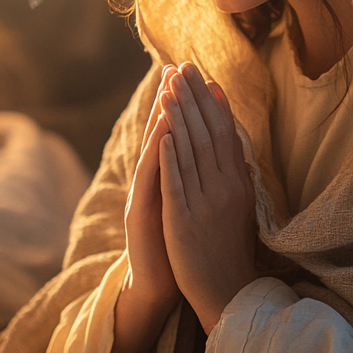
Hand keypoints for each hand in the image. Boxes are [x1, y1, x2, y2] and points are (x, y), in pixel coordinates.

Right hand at [112, 67, 179, 352]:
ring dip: (159, 121)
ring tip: (169, 92)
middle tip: (173, 68)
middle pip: (158, 134)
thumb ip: (191, 174)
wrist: (161, 284)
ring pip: (152, 152)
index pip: (173, 133)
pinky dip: (157, 158)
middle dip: (167, 100)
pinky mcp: (142, 215)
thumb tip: (210, 147)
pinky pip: (150, 182)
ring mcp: (144, 197)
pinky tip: (163, 138)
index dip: (181, 103)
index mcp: (165, 178)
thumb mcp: (187, 202)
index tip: (189, 73)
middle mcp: (151, 182)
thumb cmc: (178, 243)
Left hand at [160, 64, 256, 333]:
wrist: (226, 293)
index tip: (206, 76)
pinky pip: (177, 184)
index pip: (226, 135)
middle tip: (184, 67)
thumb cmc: (229, 249)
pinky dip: (171, 157)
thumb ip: (235, 172)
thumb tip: (233, 138)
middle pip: (209, 135)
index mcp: (239, 184)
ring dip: (179, 117)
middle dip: (195, 99)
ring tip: (169, 88)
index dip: (215, 104)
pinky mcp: (185, 221)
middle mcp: (226, 189)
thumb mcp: (239, 206)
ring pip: (191, 152)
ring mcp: (205, 204)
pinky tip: (163, 134)